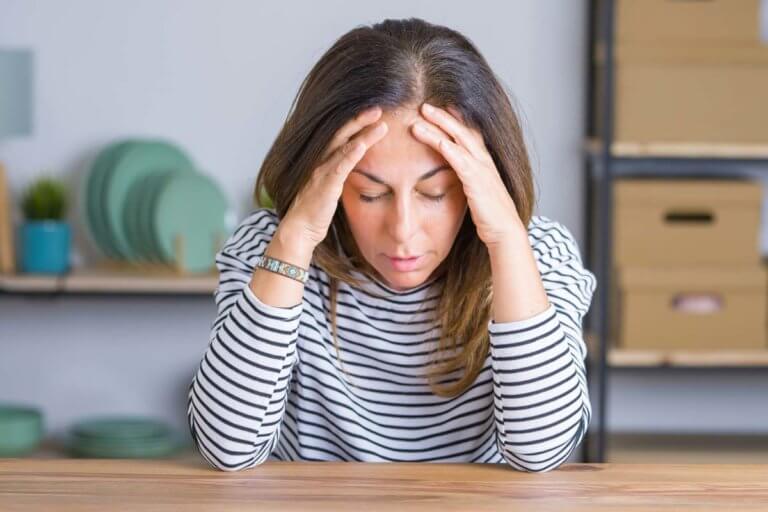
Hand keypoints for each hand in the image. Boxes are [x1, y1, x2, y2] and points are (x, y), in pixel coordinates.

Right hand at [283, 106, 388, 247]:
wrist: (300, 229)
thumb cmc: (316, 210)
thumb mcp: (331, 187)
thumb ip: (341, 173)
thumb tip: (355, 166)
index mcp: (323, 161)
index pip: (341, 137)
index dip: (356, 124)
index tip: (374, 114)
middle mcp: (321, 161)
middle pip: (341, 134)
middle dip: (360, 120)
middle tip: (379, 108)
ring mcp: (322, 172)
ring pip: (343, 146)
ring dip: (362, 134)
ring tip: (381, 123)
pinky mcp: (325, 185)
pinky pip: (338, 167)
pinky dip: (350, 154)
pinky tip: (361, 145)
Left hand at [410, 103, 522, 247]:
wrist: (504, 232)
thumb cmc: (490, 216)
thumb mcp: (477, 193)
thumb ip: (467, 181)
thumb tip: (455, 178)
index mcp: (484, 163)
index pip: (470, 134)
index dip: (455, 120)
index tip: (441, 108)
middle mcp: (484, 162)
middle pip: (462, 130)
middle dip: (443, 117)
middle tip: (425, 106)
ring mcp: (482, 170)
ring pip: (459, 141)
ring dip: (439, 127)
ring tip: (421, 117)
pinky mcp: (477, 183)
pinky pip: (461, 161)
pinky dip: (449, 149)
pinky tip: (437, 140)